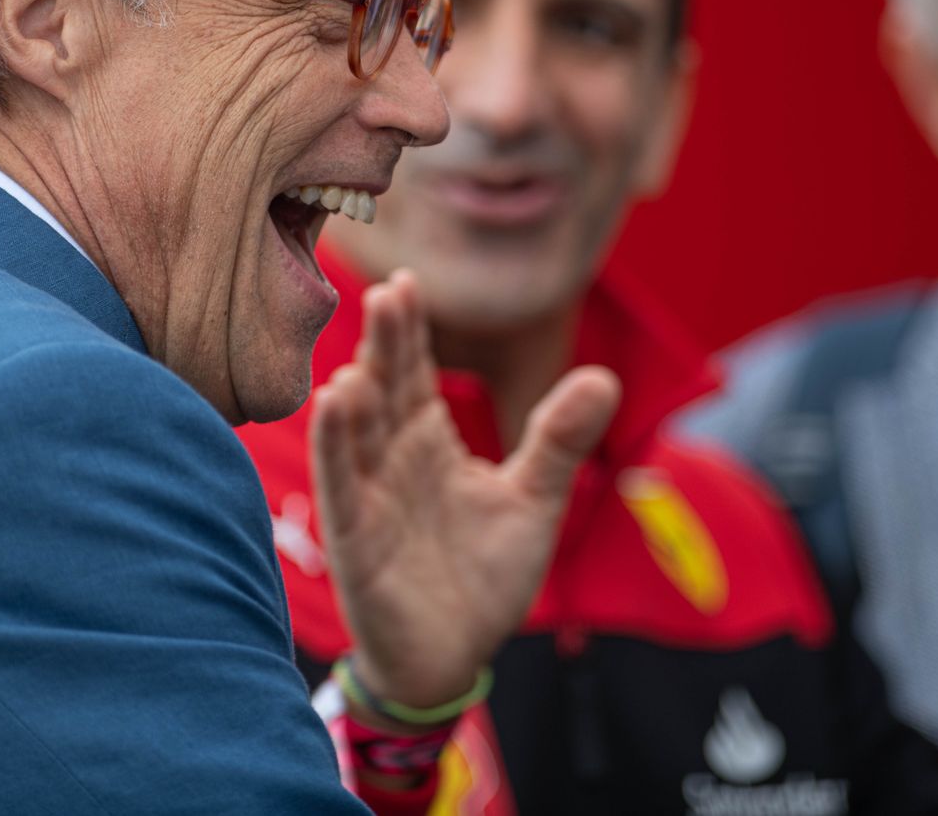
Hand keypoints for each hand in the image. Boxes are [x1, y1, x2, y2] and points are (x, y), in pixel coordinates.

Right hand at [310, 269, 619, 713]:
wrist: (455, 655)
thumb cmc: (484, 575)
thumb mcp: (532, 499)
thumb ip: (557, 439)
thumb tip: (604, 376)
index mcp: (428, 442)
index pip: (414, 374)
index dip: (409, 332)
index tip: (407, 282)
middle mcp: (392, 459)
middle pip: (386, 390)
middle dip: (386, 345)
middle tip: (390, 292)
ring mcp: (370, 496)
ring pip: (357, 434)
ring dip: (355, 396)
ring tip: (359, 359)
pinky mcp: (356, 538)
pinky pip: (342, 486)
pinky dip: (334, 447)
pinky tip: (333, 405)